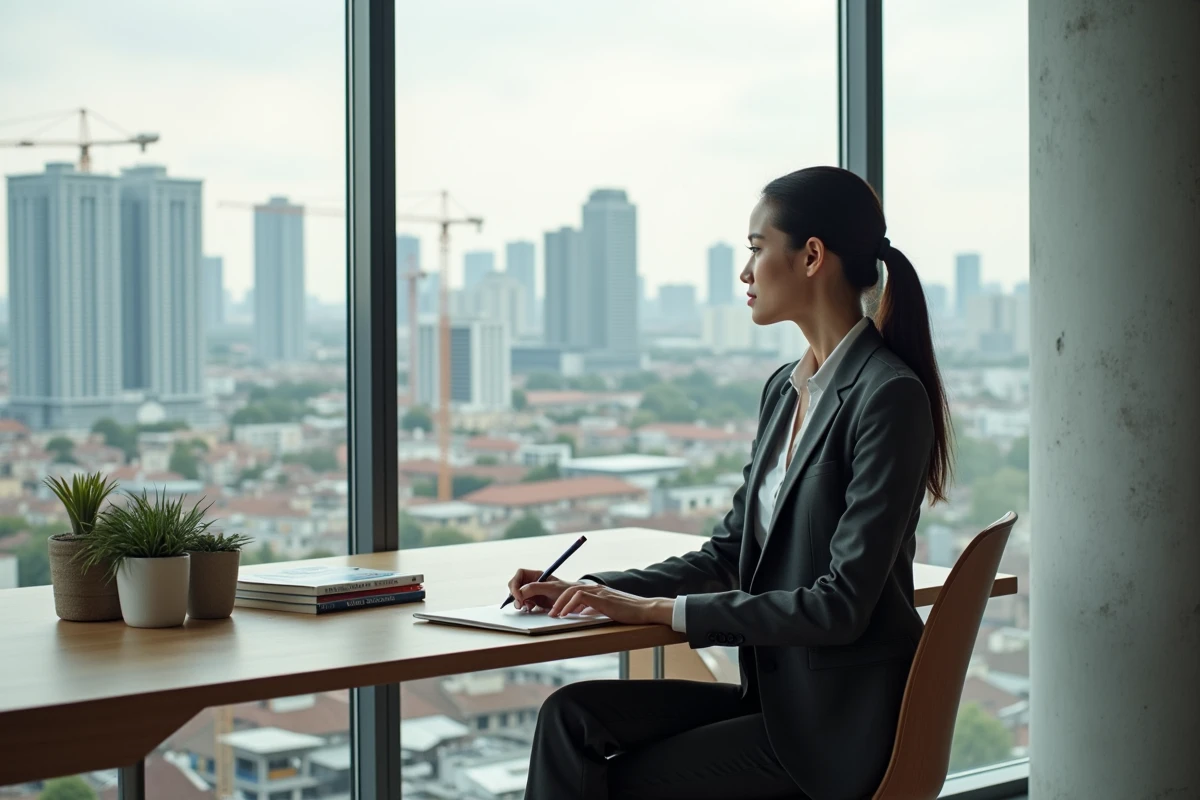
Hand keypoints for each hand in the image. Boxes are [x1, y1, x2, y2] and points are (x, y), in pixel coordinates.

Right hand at [507, 568, 579, 611]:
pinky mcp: (534, 601)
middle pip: (515, 584)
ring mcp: (532, 592)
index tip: (519, 595)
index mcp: (536, 575)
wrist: (574, 601)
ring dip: (518, 601)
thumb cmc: (565, 591)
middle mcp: (532, 582)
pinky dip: (523, 606)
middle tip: (519, 604)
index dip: (516, 583)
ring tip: (525, 607)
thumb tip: (520, 593)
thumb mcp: (550, 588)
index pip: (520, 574)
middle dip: (514, 593)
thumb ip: (534, 588)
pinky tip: (530, 609)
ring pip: (517, 595)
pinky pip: (523, 602)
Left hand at [548, 583, 672, 626]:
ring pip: (570, 591)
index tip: (548, 607)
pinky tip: (564, 615)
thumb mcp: (606, 609)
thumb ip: (593, 608)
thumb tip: (581, 613)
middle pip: (566, 587)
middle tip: (544, 611)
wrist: (644, 610)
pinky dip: (569, 606)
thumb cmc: (627, 612)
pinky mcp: (602, 598)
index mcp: (594, 590)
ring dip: (558, 604)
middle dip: (551, 598)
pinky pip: (580, 597)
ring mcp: (598, 591)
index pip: (570, 589)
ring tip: (552, 615)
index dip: (557, 597)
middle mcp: (594, 587)